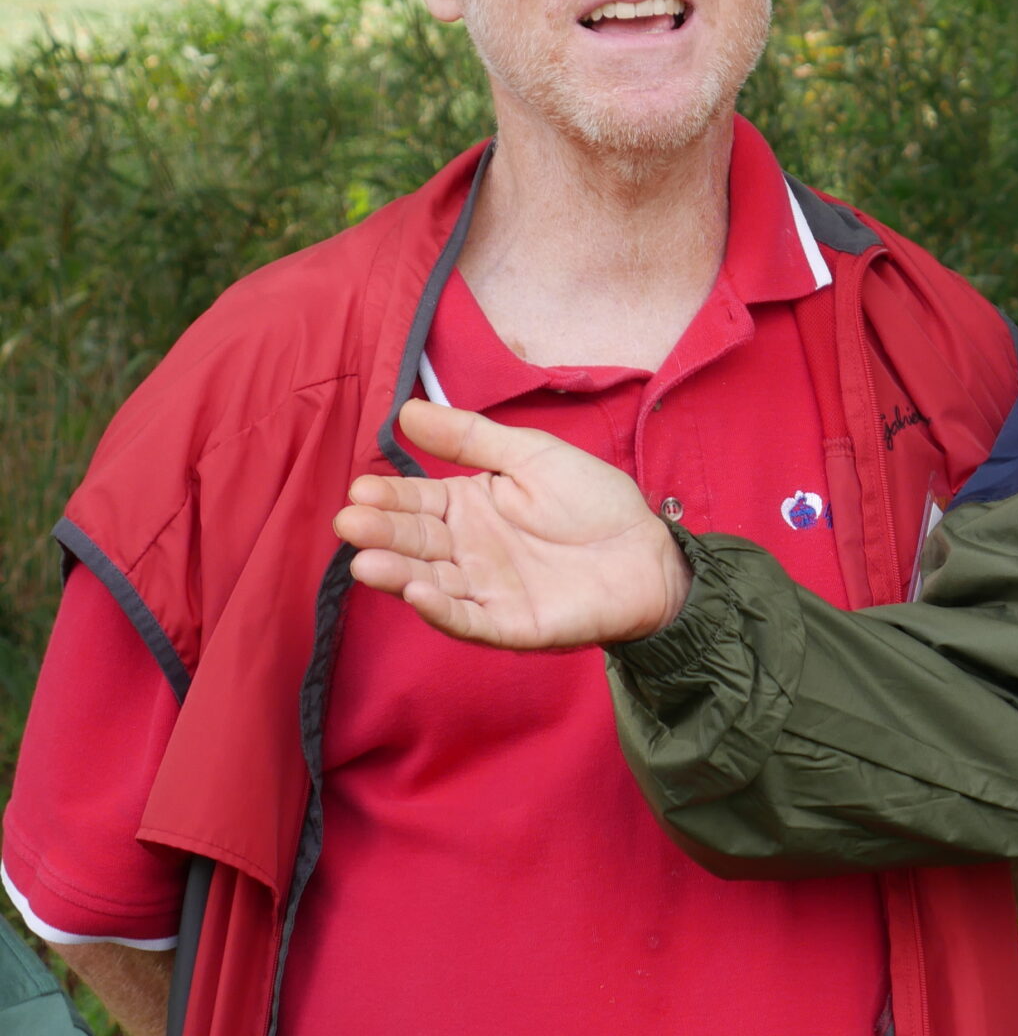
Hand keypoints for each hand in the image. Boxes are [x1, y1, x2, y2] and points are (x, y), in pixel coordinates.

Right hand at [333, 400, 691, 648]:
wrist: (648, 550)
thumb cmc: (593, 501)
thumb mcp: (529, 456)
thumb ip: (470, 438)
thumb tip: (405, 410)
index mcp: (468, 508)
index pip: (416, 502)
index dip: (388, 497)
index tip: (361, 489)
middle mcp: (468, 551)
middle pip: (415, 543)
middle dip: (381, 534)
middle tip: (350, 523)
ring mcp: (487, 590)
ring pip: (432, 583)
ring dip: (398, 574)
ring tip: (367, 562)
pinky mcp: (511, 625)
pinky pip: (470, 620)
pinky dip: (442, 610)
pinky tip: (417, 593)